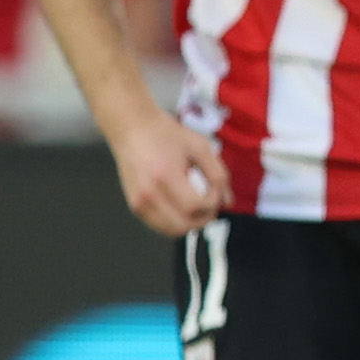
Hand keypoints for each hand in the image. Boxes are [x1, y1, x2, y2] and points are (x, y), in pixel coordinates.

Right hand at [113, 109, 230, 234]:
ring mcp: (139, 202)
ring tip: (196, 205)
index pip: (195, 206)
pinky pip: (160, 226)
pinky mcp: (134, 205)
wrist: (132, 128)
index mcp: (165, 176)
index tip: (215, 190)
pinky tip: (181, 205)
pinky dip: (175, 222)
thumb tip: (227, 202)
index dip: (212, 203)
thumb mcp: (200, 147)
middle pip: (183, 225)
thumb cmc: (166, 134)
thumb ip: (218, 175)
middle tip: (210, 203)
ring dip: (190, 223)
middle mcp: (149, 193)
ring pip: (171, 231)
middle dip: (203, 218)